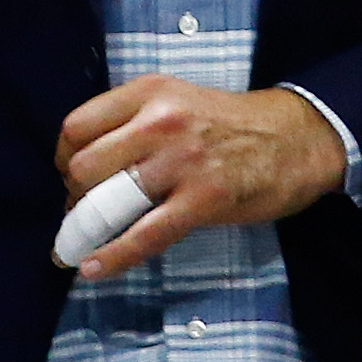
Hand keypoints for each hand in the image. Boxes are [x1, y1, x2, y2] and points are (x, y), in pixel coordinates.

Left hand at [55, 78, 347, 279]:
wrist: (297, 137)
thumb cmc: (230, 124)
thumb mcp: (177, 100)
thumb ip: (133, 122)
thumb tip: (84, 168)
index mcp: (150, 92)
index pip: (77, 127)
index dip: (64, 160)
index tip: (72, 179)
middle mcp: (161, 120)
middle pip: (84, 166)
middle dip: (76, 197)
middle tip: (86, 213)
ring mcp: (183, 160)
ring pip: (108, 201)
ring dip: (87, 230)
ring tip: (78, 247)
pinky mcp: (204, 198)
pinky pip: (145, 234)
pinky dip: (114, 256)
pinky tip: (93, 269)